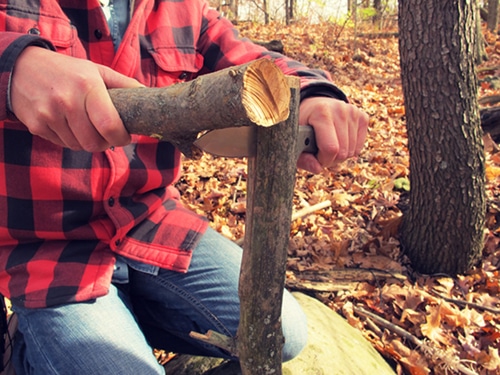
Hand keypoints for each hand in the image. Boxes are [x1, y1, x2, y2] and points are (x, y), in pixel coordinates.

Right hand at [10, 47, 142, 151]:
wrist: (21, 67)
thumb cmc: (67, 71)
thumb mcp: (96, 71)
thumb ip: (124, 84)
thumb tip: (149, 96)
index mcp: (87, 86)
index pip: (110, 126)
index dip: (122, 138)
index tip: (126, 136)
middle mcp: (67, 101)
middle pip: (95, 143)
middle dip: (106, 143)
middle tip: (108, 135)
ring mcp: (49, 114)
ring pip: (79, 146)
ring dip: (88, 142)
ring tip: (88, 126)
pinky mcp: (36, 125)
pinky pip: (63, 144)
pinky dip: (71, 140)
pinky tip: (69, 125)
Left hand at [297, 97, 368, 172]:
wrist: (313, 108)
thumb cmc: (302, 126)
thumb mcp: (295, 140)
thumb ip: (302, 158)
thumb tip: (318, 169)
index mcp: (321, 112)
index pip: (331, 148)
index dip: (322, 160)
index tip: (314, 156)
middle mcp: (340, 109)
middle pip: (343, 152)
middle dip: (331, 159)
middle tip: (320, 151)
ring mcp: (353, 112)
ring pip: (352, 152)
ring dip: (339, 156)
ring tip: (328, 146)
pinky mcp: (362, 117)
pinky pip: (359, 148)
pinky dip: (349, 151)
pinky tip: (338, 141)